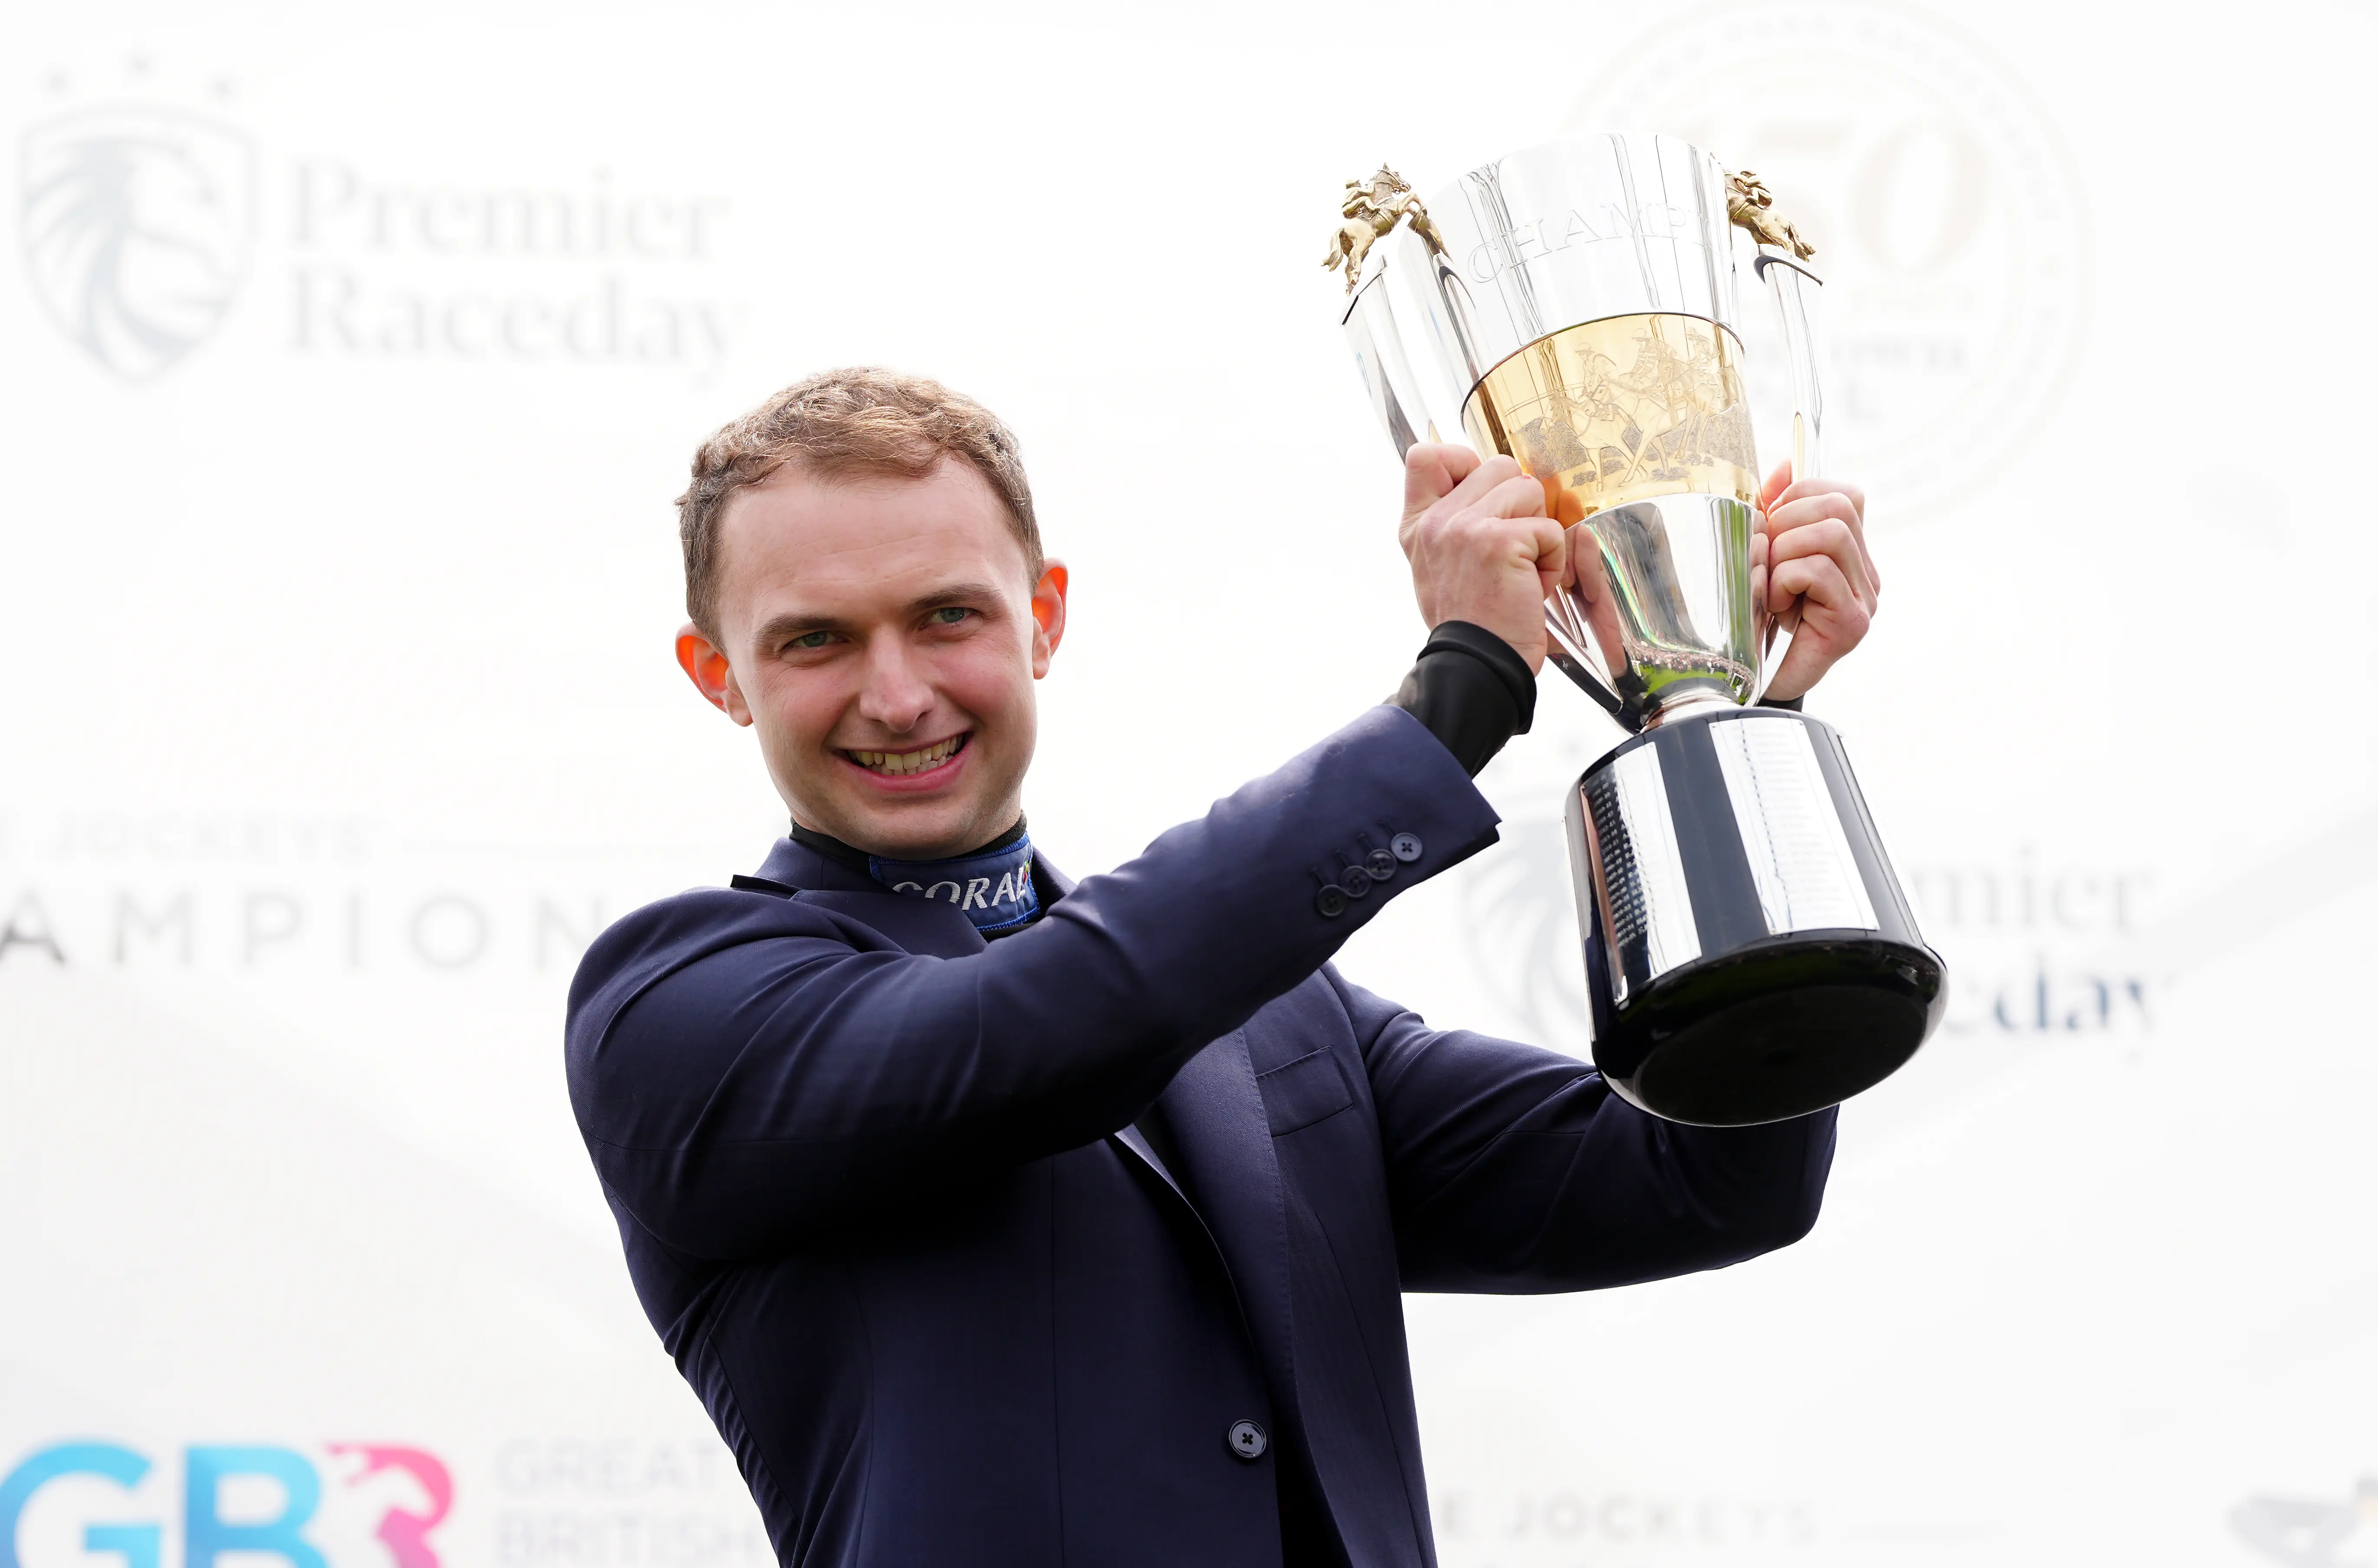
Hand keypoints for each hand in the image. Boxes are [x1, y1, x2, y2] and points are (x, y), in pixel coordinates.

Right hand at [1399, 445, 1565, 671]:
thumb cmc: (1470, 622)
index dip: (1464, 463)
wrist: (1475, 666)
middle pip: (1498, 467)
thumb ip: (1451, 522)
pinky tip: (1531, 588)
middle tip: (1510, 551)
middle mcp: (1436, 521)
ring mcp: (1465, 527)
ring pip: (1528, 490)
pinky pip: (1549, 530)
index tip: (1482, 500)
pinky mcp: (1499, 541)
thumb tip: (1483, 485)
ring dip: (1537, 533)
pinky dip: (1552, 562)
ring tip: (1521, 571)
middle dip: (1519, 506)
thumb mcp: (1438, 566)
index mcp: (1418, 525)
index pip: (1427, 456)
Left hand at [1754, 462, 1877, 701]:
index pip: (1845, 494)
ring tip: (1773, 586)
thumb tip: (1785, 462)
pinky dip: (1784, 580)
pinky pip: (1817, 570)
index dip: (1800, 495)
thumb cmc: (1755, 617)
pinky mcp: (1853, 622)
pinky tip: (1777, 607)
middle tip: (1767, 560)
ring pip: (1829, 534)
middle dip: (1787, 522)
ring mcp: (1866, 598)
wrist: (1754, 681)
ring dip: (1784, 552)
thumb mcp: (1763, 554)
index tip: (1770, 525)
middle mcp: (1866, 573)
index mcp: (1850, 552)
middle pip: (1838, 506)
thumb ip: (1775, 510)